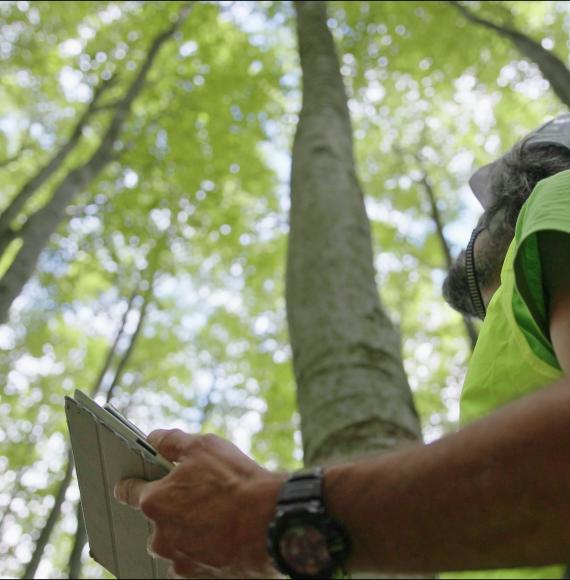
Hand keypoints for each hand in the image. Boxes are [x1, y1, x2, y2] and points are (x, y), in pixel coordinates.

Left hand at [114, 429, 285, 578]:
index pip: (128, 491)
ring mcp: (180, 559)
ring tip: (215, 514)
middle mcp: (160, 535)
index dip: (131, 482)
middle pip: (156, 519)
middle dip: (171, 506)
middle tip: (198, 493)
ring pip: (174, 541)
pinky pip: (193, 559)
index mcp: (155, 502)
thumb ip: (171, 441)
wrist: (269, 520)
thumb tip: (154, 439)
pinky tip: (221, 532)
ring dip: (187, 529)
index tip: (133, 480)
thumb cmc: (235, 481)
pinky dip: (203, 548)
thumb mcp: (203, 445)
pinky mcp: (200, 576)